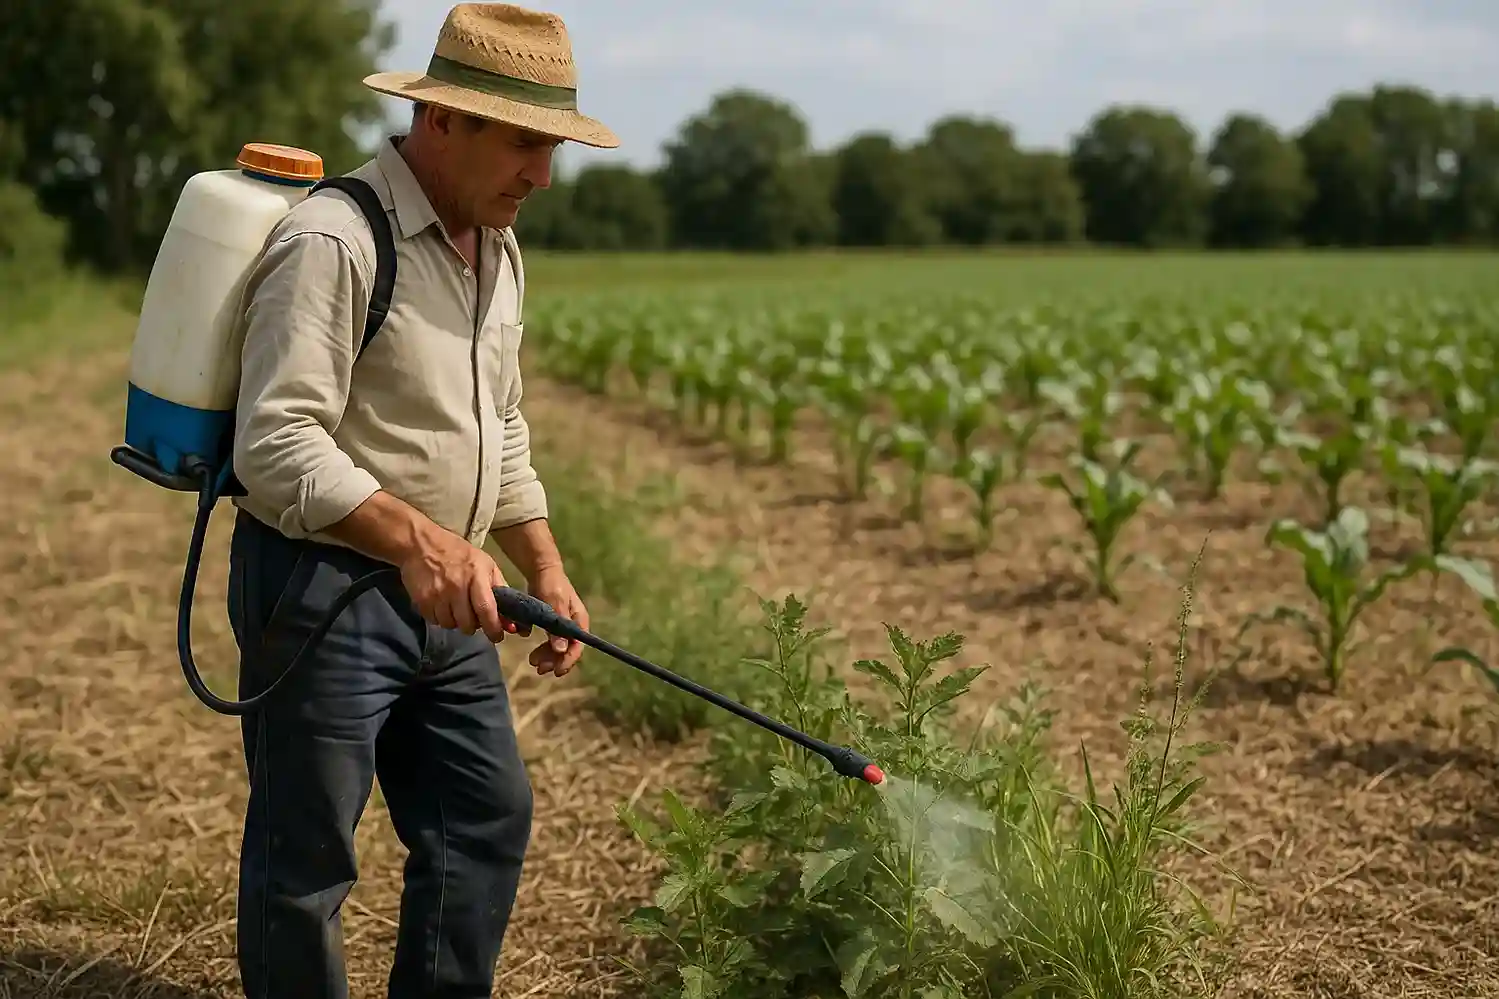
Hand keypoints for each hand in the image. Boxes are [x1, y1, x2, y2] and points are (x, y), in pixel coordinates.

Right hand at [399, 528, 519, 643]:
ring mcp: (438, 594)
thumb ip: (500, 590)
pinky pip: (435, 621)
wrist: (420, 544)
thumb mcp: (486, 564)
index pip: (486, 609)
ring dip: (456, 622)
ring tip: (456, 608)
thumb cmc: (458, 553)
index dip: (493, 628)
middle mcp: (457, 586)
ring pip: (451, 625)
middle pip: (468, 623)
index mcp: (477, 575)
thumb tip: (511, 619)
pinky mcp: (422, 600)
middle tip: (473, 617)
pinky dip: (440, 618)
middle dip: (473, 626)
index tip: (497, 637)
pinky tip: (442, 605)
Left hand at [526, 567, 587, 676]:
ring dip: (547, 657)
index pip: (578, 646)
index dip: (568, 661)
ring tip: (533, 661)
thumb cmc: (550, 583)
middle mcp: (574, 626)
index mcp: (579, 621)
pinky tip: (533, 652)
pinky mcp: (552, 625)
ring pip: (558, 648)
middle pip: (567, 650)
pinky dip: (543, 650)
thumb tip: (561, 650)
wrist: (541, 570)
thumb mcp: (554, 603)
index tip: (556, 671)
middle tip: (538, 667)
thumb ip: (557, 626)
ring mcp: (563, 626)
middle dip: (554, 661)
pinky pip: (550, 642)